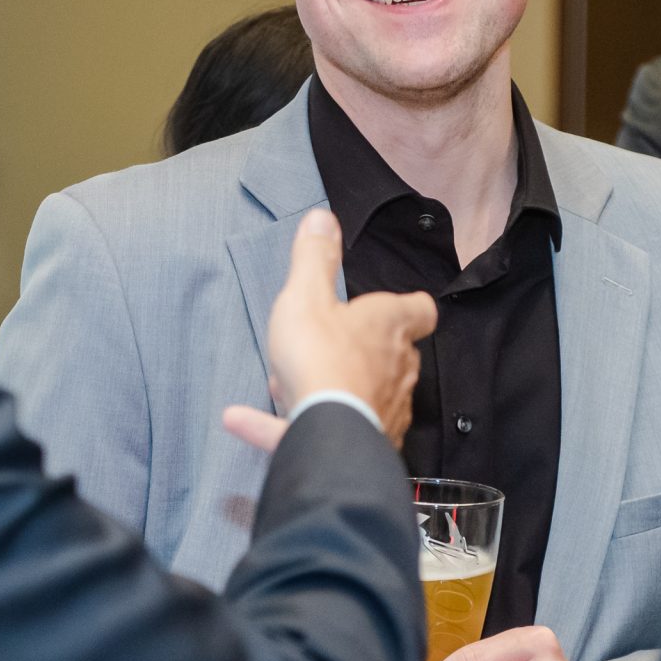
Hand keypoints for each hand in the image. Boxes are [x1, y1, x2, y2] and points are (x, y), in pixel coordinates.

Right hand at [226, 209, 434, 451]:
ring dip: (331, 387)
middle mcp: (399, 368)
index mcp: (390, 326)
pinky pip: (328, 427)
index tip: (387, 306)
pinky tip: (241, 420)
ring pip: (363, 393)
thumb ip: (314, 259)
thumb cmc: (320, 358)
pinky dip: (289, 422)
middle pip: (393, 354)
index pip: (419, 310)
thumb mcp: (307, 297)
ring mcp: (387, 409)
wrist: (328, 431)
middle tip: (323, 344)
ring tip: (286, 382)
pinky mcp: (366, 442)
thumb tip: (322, 219)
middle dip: (361, 350)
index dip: (407, 307)